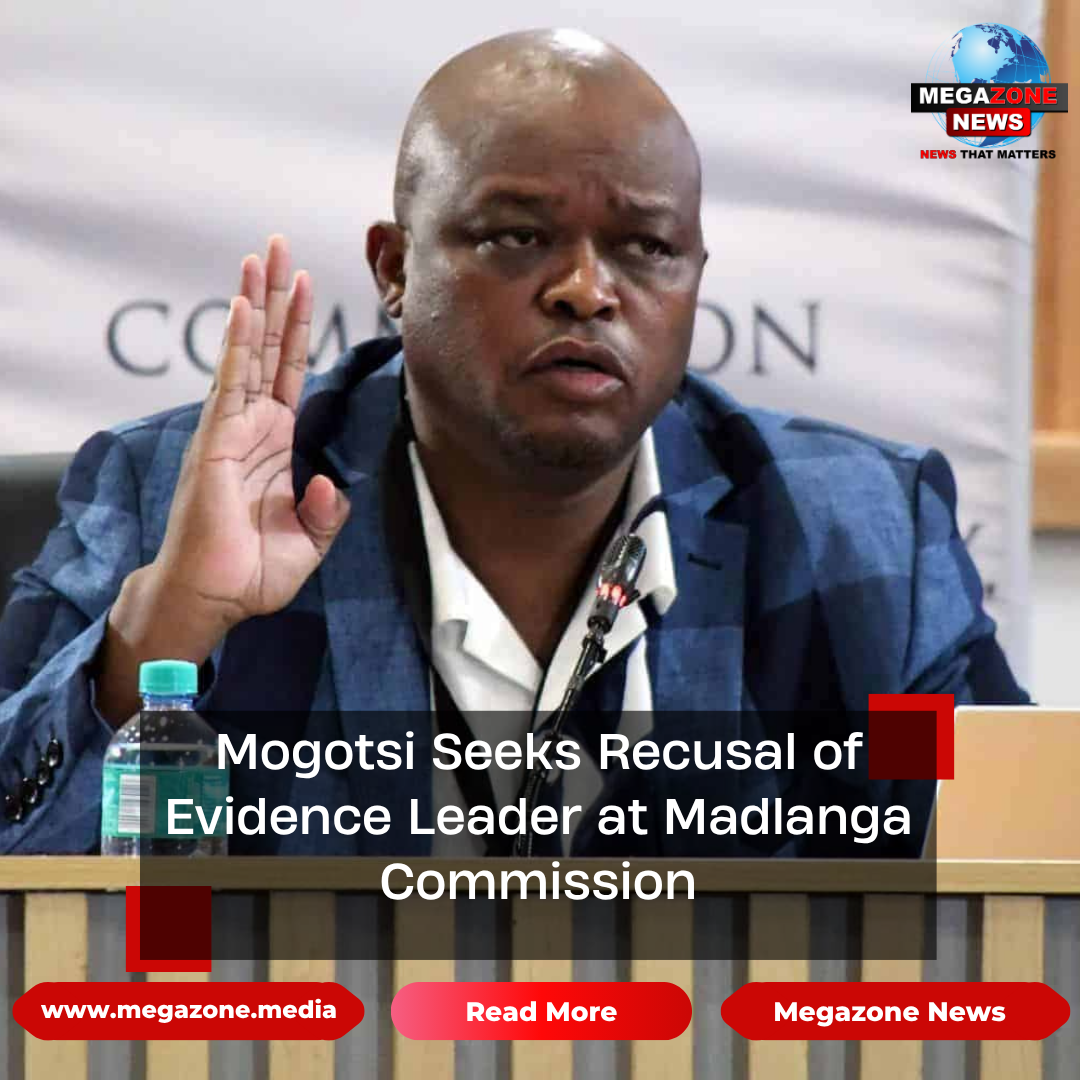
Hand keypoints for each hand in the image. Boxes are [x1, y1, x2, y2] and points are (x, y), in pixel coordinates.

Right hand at [96, 237, 349, 722]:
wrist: (213, 597)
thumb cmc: (251, 573)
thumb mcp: (308, 543)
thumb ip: (326, 511)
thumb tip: (328, 482)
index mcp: (275, 445)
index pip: (290, 373)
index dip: (298, 330)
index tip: (305, 285)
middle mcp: (252, 428)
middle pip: (269, 349)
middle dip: (276, 297)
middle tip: (280, 245)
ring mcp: (232, 429)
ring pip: (248, 352)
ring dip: (258, 302)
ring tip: (263, 254)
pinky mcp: (217, 440)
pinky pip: (232, 382)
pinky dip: (239, 342)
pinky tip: (247, 304)